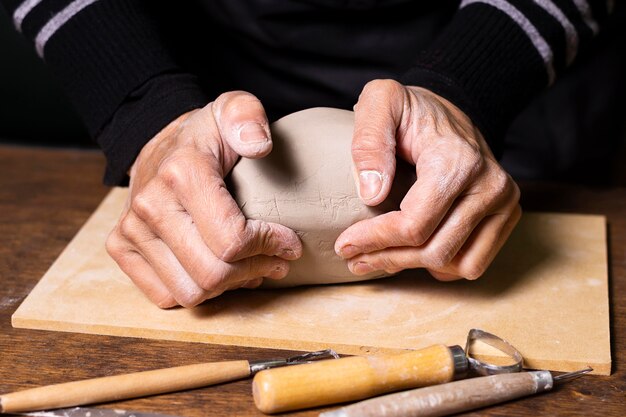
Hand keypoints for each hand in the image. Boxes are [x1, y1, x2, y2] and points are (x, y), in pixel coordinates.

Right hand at [106, 92, 301, 307]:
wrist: (160, 143)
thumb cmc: (206, 135)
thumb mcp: (234, 110)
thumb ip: (248, 118)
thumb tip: (259, 146)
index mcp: (182, 174)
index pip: (231, 240)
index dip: (269, 248)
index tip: (289, 243)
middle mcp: (150, 206)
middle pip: (212, 274)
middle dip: (254, 271)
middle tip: (277, 261)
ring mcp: (131, 229)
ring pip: (191, 292)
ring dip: (229, 287)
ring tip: (251, 267)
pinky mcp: (121, 247)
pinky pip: (165, 295)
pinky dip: (199, 291)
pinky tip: (220, 270)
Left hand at [335, 80, 520, 280]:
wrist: (449, 109)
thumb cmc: (411, 109)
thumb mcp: (380, 102)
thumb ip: (369, 141)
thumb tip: (372, 194)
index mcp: (457, 160)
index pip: (415, 224)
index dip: (376, 241)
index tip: (345, 245)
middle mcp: (490, 185)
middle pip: (434, 251)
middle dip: (389, 258)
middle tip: (355, 257)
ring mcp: (503, 202)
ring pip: (455, 264)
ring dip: (413, 266)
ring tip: (381, 255)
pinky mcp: (507, 215)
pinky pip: (474, 263)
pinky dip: (442, 265)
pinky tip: (414, 251)